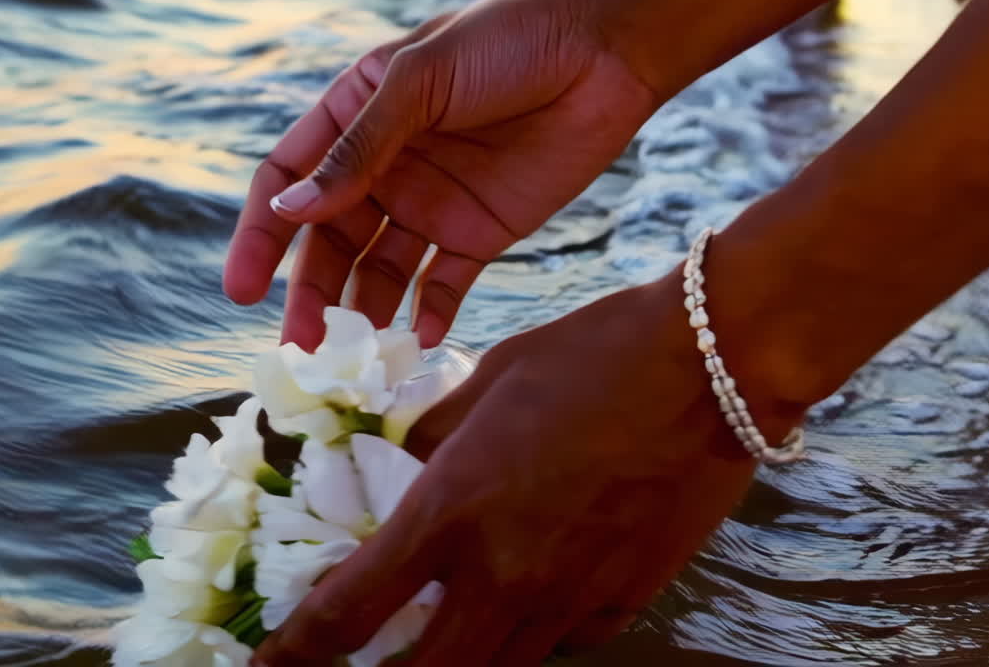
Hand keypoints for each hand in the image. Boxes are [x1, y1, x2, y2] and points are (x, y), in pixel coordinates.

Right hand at [223, 0, 657, 349]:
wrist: (605, 56)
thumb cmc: (508, 42)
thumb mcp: (422, 81)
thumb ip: (358, 150)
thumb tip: (289, 212)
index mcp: (356, 113)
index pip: (288, 179)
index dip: (261, 234)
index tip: (244, 289)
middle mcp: (384, 165)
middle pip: (329, 238)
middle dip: (310, 291)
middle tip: (301, 344)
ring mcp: (430, 202)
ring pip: (378, 268)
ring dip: (361, 309)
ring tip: (356, 352)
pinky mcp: (480, 231)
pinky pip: (443, 282)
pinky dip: (429, 311)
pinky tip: (421, 335)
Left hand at [250, 271, 808, 666]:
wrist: (716, 363)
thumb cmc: (597, 353)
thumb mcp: (491, 379)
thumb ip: (432, 437)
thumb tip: (396, 470)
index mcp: (455, 509)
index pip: (349, 612)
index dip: (295, 653)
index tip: (272, 665)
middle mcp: (505, 573)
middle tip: (360, 661)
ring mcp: (571, 597)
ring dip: (457, 659)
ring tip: (443, 634)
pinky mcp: (625, 601)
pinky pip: (559, 643)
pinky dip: (528, 636)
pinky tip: (527, 600)